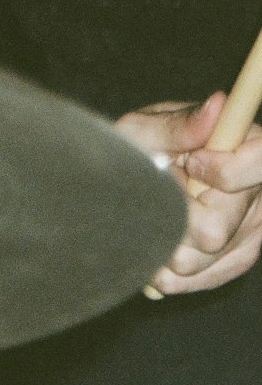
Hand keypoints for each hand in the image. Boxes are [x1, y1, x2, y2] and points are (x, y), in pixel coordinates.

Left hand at [116, 92, 261, 294]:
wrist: (136, 179)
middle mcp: (258, 194)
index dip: (223, 173)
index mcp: (248, 148)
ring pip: (201, 260)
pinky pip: (198, 279)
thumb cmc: (141, 146)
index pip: (261, 165)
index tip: (190, 163)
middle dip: (172, 216)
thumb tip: (218, 104)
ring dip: (165, 241)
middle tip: (160, 192)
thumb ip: (179, 124)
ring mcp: (251, 232)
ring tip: (157, 212)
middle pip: (216, 229)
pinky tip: (161, 239)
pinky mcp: (236, 260)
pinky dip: (170, 267)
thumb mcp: (146, 127)